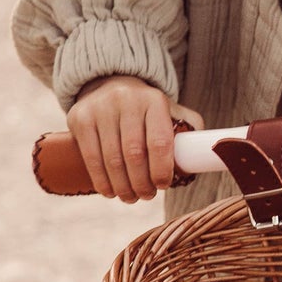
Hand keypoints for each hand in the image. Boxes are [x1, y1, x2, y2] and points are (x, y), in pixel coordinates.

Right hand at [66, 76, 203, 203]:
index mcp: (154, 100)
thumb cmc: (146, 108)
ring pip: (111, 159)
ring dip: (122, 186)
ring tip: (131, 197)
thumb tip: (201, 156)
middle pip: (134, 154)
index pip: (160, 142)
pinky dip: (101, 180)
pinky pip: (91, 157)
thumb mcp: (171, 110)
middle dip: (141, 183)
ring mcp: (100, 109)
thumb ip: (190, 129)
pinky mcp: (80, 118)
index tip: (163, 185)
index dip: (162, 169)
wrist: (109, 83)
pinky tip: (110, 191)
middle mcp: (126, 101)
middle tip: (146, 196)